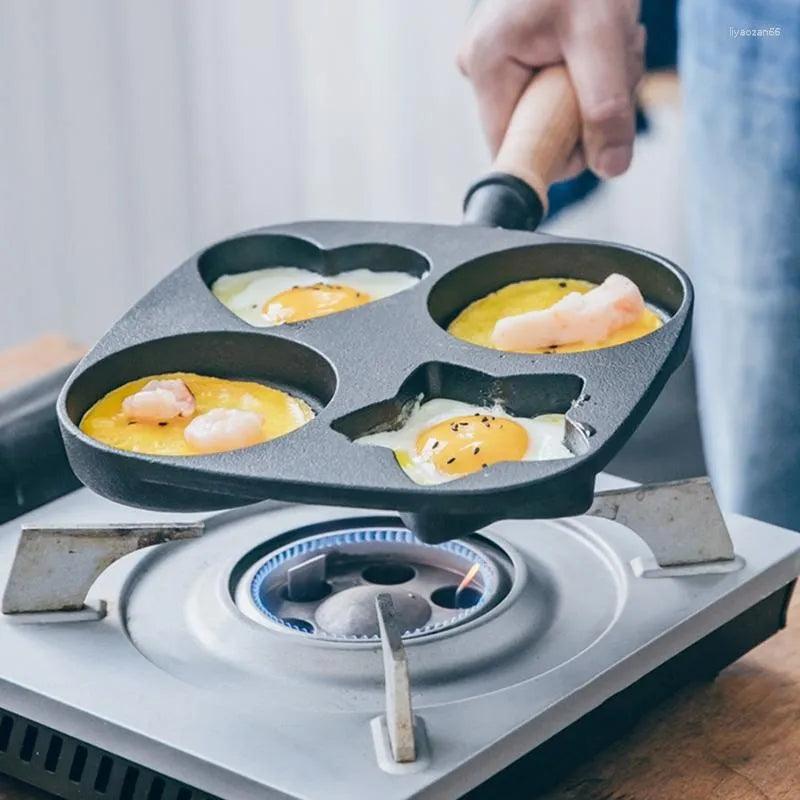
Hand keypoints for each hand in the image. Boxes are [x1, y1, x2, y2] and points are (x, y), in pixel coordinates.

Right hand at [458, 0, 644, 178]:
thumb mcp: (603, 34)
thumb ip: (606, 106)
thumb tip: (610, 167)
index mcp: (486, 63)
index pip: (513, 145)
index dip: (558, 149)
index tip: (595, 127)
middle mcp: (482, 65)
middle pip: (538, 126)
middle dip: (587, 107)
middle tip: (617, 60)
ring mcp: (499, 59)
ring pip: (554, 108)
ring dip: (598, 88)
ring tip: (615, 39)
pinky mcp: (519, 53)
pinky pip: (558, 86)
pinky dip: (592, 72)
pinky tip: (605, 37)